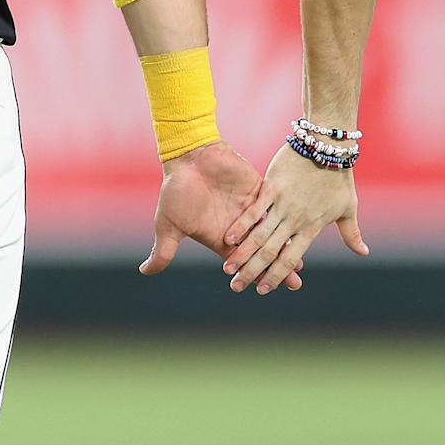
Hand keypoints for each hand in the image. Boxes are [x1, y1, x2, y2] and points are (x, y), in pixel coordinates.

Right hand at [138, 141, 301, 289]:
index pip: (242, 261)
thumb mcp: (168, 223)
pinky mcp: (258, 189)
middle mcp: (239, 226)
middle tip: (295, 283)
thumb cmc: (176, 188)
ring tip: (300, 260)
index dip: (253, 274)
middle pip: (262, 251)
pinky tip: (297, 227)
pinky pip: (273, 205)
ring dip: (285, 245)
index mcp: (221, 237)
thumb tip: (144, 272)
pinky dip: (283, 217)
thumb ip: (163, 249)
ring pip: (272, 231)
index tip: (265, 289)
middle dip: (277, 267)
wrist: (186, 155)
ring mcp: (250, 208)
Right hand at [222, 144, 367, 295]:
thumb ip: (351, 234)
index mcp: (311, 228)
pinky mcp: (272, 186)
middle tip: (236, 287)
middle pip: (271, 252)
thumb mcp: (348, 208)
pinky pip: (255, 209)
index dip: (276, 276)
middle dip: (252, 272)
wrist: (327, 145)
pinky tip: (229, 239)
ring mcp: (283, 203)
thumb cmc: (339, 177)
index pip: (291, 259)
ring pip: (260, 235)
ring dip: (242, 254)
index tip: (263, 290)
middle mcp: (295, 220)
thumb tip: (364, 253)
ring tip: (228, 270)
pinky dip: (242, 225)